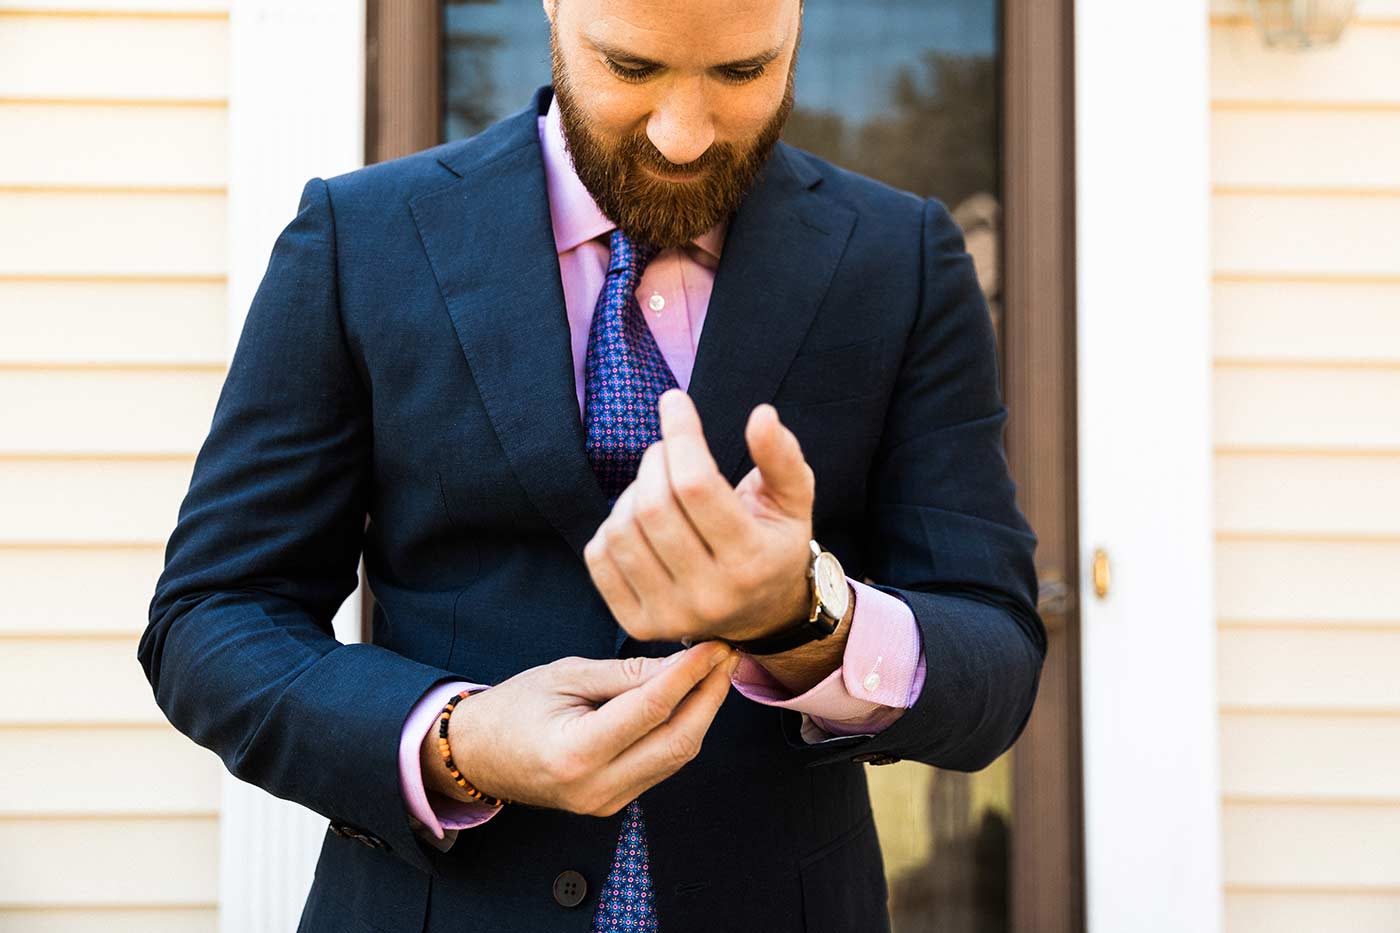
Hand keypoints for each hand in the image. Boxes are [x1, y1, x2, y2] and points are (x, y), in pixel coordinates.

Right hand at [428, 641, 738, 815]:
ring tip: (715, 671)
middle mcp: (596, 787)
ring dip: (702, 712)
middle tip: (727, 655)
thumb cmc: (514, 707)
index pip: (651, 709)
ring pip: (677, 756)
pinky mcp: (616, 803)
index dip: (689, 674)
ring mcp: (608, 802)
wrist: (479, 756)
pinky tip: (691, 698)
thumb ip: (625, 673)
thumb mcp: (565, 675)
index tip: (714, 644)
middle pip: (678, 741)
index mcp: (575, 752)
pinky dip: (682, 729)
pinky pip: (663, 765)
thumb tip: (682, 661)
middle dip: (710, 696)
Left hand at [582, 388, 814, 644]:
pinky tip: (638, 522)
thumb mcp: (793, 499)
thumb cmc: (774, 542)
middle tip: (667, 450)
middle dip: (655, 460)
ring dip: (632, 492)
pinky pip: (599, 558)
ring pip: (622, 531)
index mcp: (751, 561)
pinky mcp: (639, 625)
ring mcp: (671, 616)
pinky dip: (611, 526)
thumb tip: (762, 415)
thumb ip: (781, 457)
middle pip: (654, 506)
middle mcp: (711, 596)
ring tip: (656, 487)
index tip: (674, 401)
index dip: (680, 434)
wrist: (763, 614)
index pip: (696, 485)